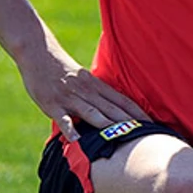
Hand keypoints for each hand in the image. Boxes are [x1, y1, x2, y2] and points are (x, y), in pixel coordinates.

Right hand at [17, 46, 146, 141]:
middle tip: (144, 138)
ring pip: (92, 113)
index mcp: (97, 86)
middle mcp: (88, 92)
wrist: (39, 52)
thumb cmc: (63, 70)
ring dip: (106, 126)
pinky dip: (70, 128)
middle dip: (129, 123)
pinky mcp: (53, 104)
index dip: (138, 113)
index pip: (123, 101)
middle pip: (112, 109)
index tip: (153, 126)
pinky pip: (63, 118)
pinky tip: (76, 140)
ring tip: (119, 140)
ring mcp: (71, 98)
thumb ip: (98, 95)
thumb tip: (112, 112)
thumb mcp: (85, 80)